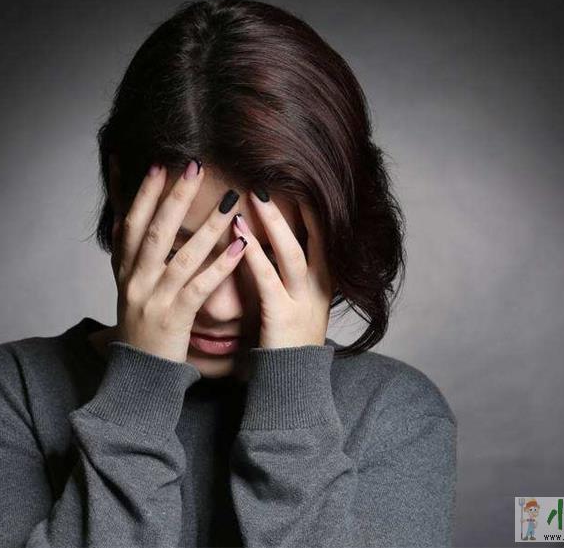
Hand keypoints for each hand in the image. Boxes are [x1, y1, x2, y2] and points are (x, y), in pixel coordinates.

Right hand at [109, 159, 248, 362]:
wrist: (137, 376)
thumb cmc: (139, 329)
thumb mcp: (127, 289)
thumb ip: (129, 255)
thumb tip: (125, 219)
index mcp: (125, 272)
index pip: (129, 224)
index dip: (142, 194)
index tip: (157, 164)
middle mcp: (135, 282)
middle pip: (154, 232)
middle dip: (174, 197)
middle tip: (194, 166)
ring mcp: (154, 301)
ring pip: (181, 257)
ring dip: (207, 227)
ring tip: (229, 202)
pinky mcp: (174, 320)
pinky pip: (199, 289)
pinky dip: (219, 266)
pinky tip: (239, 246)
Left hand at [232, 191, 334, 348]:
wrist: (292, 385)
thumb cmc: (287, 343)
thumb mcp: (298, 305)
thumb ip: (291, 277)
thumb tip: (276, 245)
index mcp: (324, 285)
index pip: (324, 238)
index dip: (312, 209)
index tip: (298, 181)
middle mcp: (318, 290)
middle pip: (311, 239)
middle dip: (290, 208)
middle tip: (270, 178)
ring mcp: (303, 303)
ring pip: (291, 253)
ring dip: (272, 222)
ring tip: (254, 195)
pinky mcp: (283, 317)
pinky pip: (268, 278)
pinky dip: (254, 253)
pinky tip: (239, 233)